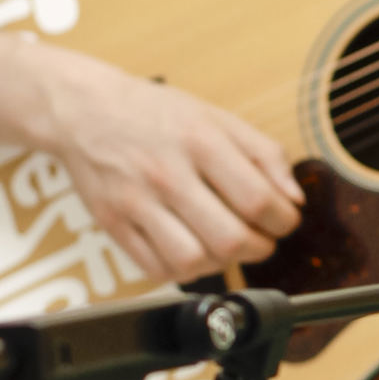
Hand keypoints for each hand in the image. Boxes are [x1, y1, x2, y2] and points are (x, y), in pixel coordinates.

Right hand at [26, 44, 305, 283]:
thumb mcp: (219, 118)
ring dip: (221, 262)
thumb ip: (265, 154)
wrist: (84, 109)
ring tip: (225, 245)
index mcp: (200, 142)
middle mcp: (167, 173)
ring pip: (192, 260)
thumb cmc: (156, 113)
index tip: (283, 219)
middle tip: (260, 238)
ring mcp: (135, 202)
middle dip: (259, 247)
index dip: (283, 220)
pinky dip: (184, 270)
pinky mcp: (112, 223)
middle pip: (229, 238)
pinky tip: (193, 250)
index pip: (258, 200)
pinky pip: (156, 269)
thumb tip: (294, 199)